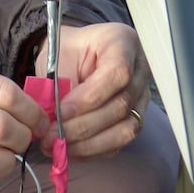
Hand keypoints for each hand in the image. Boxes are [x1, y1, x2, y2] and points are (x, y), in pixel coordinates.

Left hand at [37, 22, 150, 157]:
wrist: (76, 54)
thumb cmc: (68, 50)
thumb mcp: (59, 56)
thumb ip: (60, 84)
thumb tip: (55, 120)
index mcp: (122, 43)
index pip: (118, 73)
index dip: (88, 98)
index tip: (60, 111)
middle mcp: (140, 69)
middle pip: (121, 105)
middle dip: (83, 126)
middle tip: (52, 135)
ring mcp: (141, 96)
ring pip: (126, 129)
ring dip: (89, 144)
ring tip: (59, 146)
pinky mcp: (135, 117)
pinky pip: (121, 141)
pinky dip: (94, 149)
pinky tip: (71, 149)